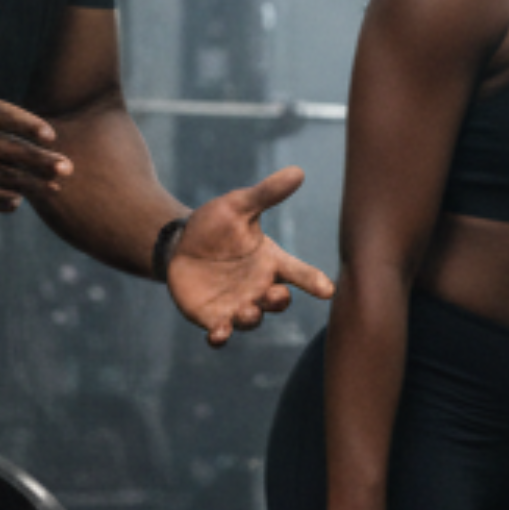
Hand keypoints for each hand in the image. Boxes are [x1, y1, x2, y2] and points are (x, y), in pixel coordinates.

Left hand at [163, 167, 338, 345]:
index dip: (314, 281)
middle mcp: (258, 288)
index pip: (299, 272)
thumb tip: (297, 171)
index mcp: (270, 262)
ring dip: (252, 318)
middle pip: (277, 302)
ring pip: (251, 320)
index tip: (327, 290)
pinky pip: (221, 334)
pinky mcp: (213, 318)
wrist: (181, 244)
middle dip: (278, 301)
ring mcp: (237, 305)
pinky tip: (217, 335)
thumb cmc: (216, 225)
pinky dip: (221, 337)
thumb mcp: (240, 206)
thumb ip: (267, 194)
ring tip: (247, 311)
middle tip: (274, 294)